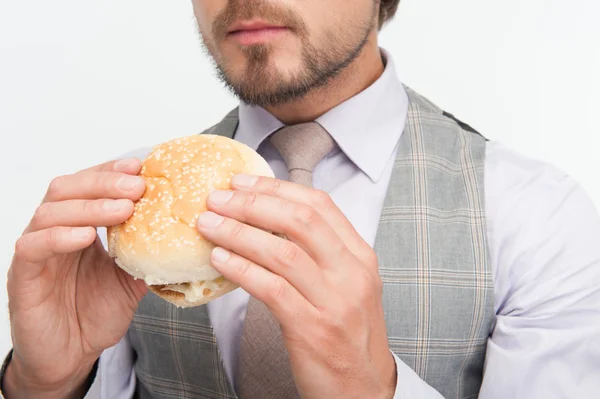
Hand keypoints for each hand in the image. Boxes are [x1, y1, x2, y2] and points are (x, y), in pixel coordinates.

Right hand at [4, 159, 147, 398]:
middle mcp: (54, 231)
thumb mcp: (131, 278)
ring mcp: (36, 251)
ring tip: (122, 208)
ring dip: (89, 206)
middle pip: (67, 188)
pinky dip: (59, 236)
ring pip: (50, 212)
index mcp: (79, 226)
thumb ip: (146, 253)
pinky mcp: (22, 276)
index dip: (112, 171)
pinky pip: (33, 247)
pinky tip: (86, 236)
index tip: (141, 166)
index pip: (89, 184)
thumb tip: (181, 232)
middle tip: (137, 184)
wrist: (70, 356)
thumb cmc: (95, 313)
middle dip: (103, 181)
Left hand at [197, 174, 396, 398]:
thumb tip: (268, 221)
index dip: (276, 188)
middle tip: (217, 198)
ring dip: (238, 233)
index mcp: (359, 256)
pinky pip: (271, 289)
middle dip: (252, 203)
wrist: (362, 389)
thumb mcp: (346, 285)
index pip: (320, 205)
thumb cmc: (347, 334)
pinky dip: (242, 269)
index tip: (242, 181)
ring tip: (208, 224)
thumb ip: (319, 253)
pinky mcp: (313, 328)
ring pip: (282, 251)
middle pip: (300, 220)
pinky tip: (220, 259)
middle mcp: (351, 273)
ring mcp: (334, 301)